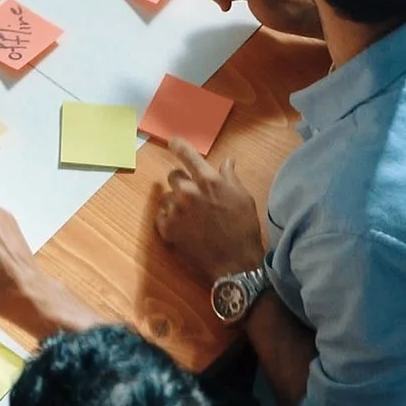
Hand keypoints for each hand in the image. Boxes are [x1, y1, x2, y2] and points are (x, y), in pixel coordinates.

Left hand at [155, 142, 267, 283]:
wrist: (235, 263)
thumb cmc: (243, 228)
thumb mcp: (243, 197)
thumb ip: (230, 176)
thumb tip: (227, 161)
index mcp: (208, 180)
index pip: (186, 154)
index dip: (178, 145)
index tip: (172, 142)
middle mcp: (187, 191)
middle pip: (173, 176)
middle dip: (182, 182)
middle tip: (195, 196)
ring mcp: (175, 210)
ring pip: (167, 197)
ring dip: (176, 202)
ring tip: (192, 217)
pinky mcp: (167, 228)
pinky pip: (162, 215)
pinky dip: (170, 219)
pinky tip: (185, 228)